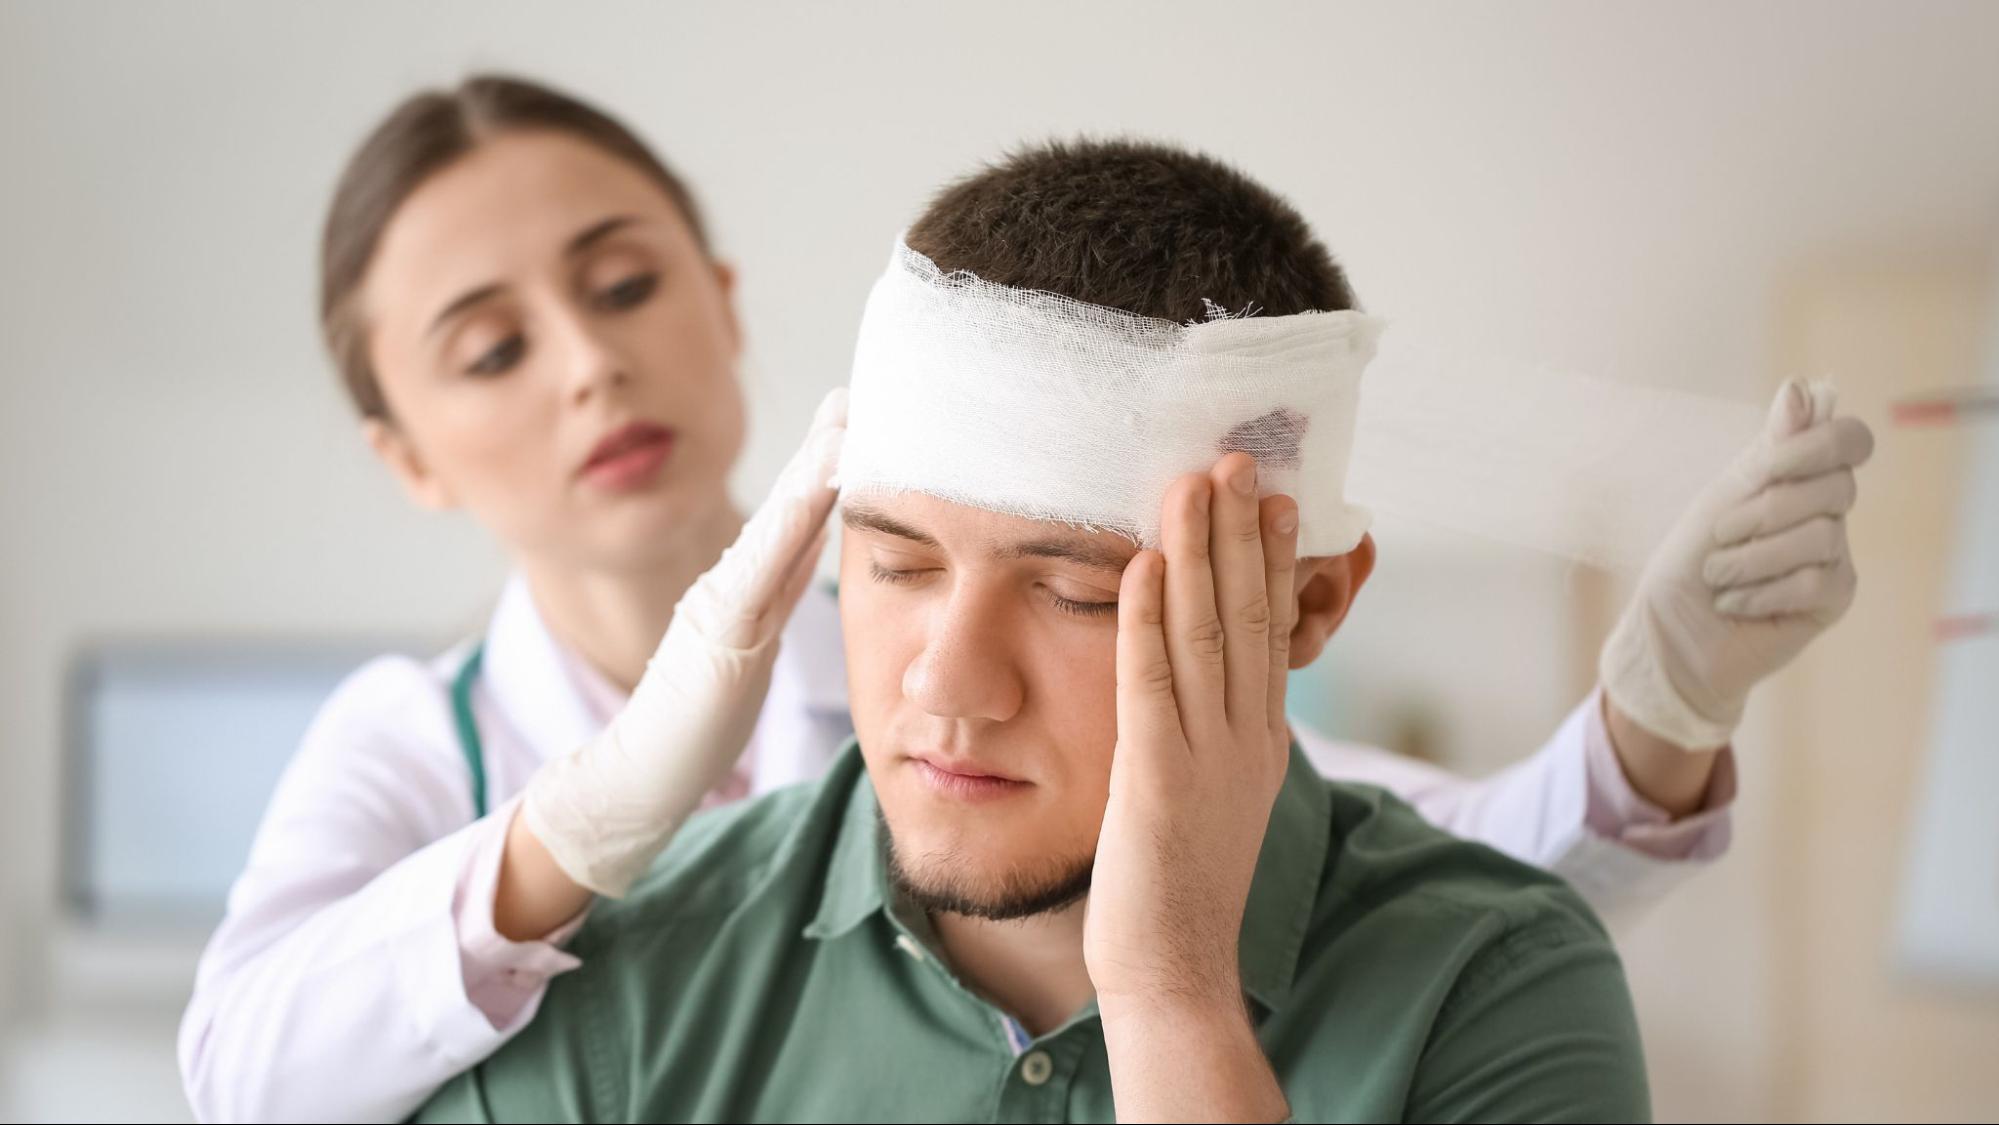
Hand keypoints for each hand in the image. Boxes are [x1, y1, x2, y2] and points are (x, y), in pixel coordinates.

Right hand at [521, 388, 846, 896]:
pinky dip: (791, 526)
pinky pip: (762, 569)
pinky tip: (818, 492)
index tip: (860, 418)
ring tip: (845, 424)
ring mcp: (723, 603)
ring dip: (813, 471)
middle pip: (789, 505)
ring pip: (777, 524)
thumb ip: (777, 596)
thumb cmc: (696, 723)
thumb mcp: (752, 648)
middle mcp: (732, 583)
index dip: (829, 466)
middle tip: (857, 394)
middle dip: (823, 447)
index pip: (799, 518)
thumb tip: (817, 548)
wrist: (638, 775)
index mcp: (747, 589)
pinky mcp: (719, 631)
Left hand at [1085, 451, 1299, 1009]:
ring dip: (1198, 552)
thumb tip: (1211, 678)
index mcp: (1260, 739)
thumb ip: (1216, 732)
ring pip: (1206, 633)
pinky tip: (1140, 565)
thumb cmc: (1179, 884)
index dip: (1269, 558)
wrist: (1174, 969)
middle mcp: (1244, 737)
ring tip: (1194, 483)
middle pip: (1247, 614)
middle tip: (1239, 458)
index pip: (1270, 630)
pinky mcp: (1158, 777)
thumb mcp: (1216, 794)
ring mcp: (1207, 756)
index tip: (1270, 495)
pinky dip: (1146, 619)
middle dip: (1242, 531)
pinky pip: (1152, 683)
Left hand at [1601, 379, 1874, 750]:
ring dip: (1751, 558)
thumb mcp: (1720, 498)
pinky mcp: (1834, 598)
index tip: (1767, 469)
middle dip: (1763, 511)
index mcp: (1798, 478)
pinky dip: (1761, 592)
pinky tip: (1735, 603)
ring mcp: (1834, 555)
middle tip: (1719, 537)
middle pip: (1835, 485)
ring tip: (1718, 576)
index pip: (1848, 440)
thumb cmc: (1688, 564)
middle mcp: (1826, 510)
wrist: (1671, 636)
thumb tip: (1802, 386)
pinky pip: (1814, 580)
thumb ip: (1768, 450)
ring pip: (1821, 535)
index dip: (1815, 447)